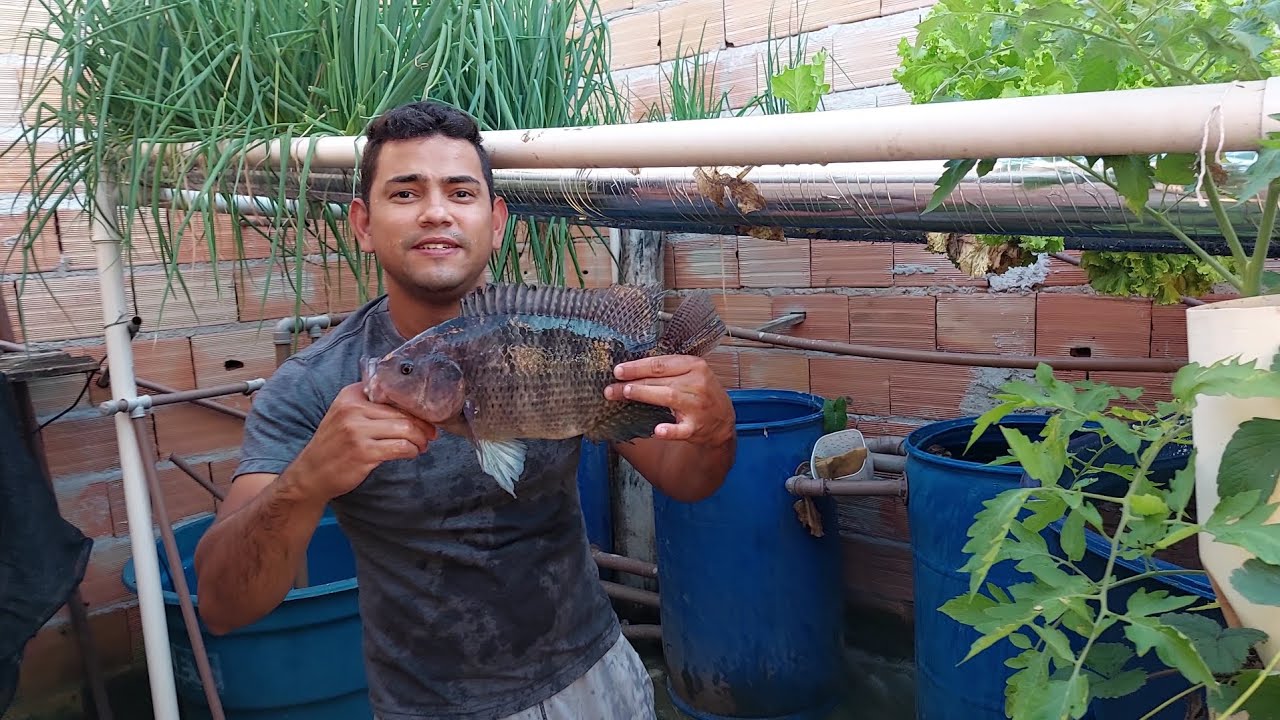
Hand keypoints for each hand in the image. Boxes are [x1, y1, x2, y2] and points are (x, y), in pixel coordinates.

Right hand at [293, 383, 438, 499]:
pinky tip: (412, 453)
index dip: (413, 405)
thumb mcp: (345, 415)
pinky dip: (412, 450)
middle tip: (431, 434)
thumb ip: (371, 406)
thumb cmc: (334, 445)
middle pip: (403, 412)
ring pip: (406, 429)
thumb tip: (411, 408)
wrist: (311, 473)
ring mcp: (357, 431)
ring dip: (420, 439)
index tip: (424, 415)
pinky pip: (400, 447)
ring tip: (423, 445)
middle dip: (423, 424)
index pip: (393, 393)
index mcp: (351, 395)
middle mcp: (353, 409)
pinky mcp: (364, 452)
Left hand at [604, 355, 734, 445]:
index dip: (637, 366)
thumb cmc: (702, 394)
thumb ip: (668, 370)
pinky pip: (682, 429)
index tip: (618, 370)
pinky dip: (670, 430)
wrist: (723, 422)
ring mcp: (697, 406)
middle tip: (612, 387)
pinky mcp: (696, 427)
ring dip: (645, 395)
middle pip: (661, 380)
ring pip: (668, 397)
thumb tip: (632, 369)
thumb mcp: (691, 375)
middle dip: (634, 382)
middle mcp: (697, 383)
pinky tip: (658, 431)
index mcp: (694, 366)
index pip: (661, 364)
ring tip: (626, 394)